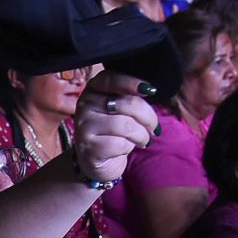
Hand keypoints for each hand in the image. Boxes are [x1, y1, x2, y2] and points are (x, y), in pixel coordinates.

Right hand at [72, 71, 159, 187]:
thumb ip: (130, 96)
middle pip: (126, 104)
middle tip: (153, 127)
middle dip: (148, 117)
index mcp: (94, 88)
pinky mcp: (88, 147)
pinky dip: (129, 147)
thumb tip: (149, 90)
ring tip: (143, 139)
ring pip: (126, 126)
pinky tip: (126, 147)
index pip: (111, 79)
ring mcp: (84, 126)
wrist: (96, 158)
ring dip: (141, 135)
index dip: (131, 83)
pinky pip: (119, 144)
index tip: (150, 90)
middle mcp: (85, 104)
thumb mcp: (120, 108)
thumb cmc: (113, 129)